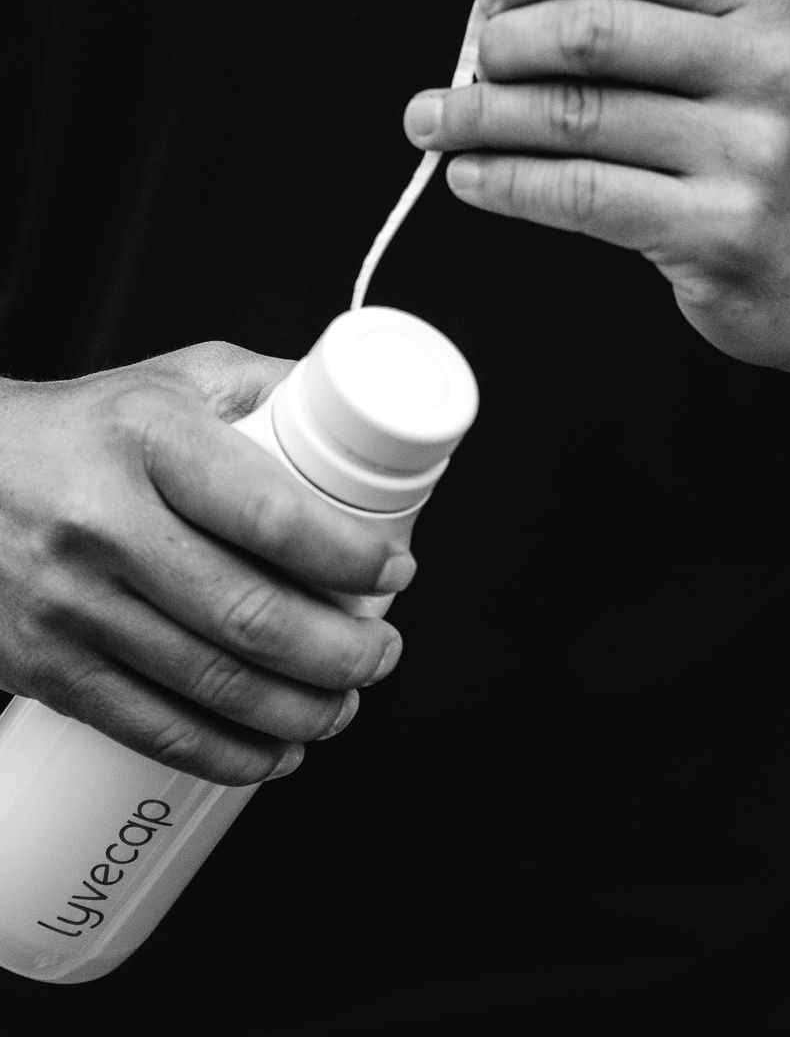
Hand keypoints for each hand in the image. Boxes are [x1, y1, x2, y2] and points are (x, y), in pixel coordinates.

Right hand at [0, 342, 413, 784]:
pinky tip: (276, 751)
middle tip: (382, 652)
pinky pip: (154, 730)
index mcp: (149, 438)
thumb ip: (265, 390)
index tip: (394, 573)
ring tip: (346, 701)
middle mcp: (104, 523)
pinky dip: (231, 755)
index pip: (270, 511)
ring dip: (303, 711)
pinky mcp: (48, 666)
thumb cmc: (77, 430)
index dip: (350, 557)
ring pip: (213, 684)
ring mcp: (71, 603)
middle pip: (251, 615)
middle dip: (343, 652)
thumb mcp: (170, 381)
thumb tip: (358, 417)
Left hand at [405, 0, 789, 370]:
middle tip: (459, 74)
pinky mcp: (715, 232)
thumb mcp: (738, 76)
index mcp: (761, 8)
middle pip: (590, 33)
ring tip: (433, 122)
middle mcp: (763, 69)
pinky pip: (581, 196)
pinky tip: (471, 178)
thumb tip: (507, 28)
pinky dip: (508, 184)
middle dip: (500, 49)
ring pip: (574, 118)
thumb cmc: (762, 169)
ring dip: (480, 117)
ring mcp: (745, 153)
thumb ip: (653, 46)